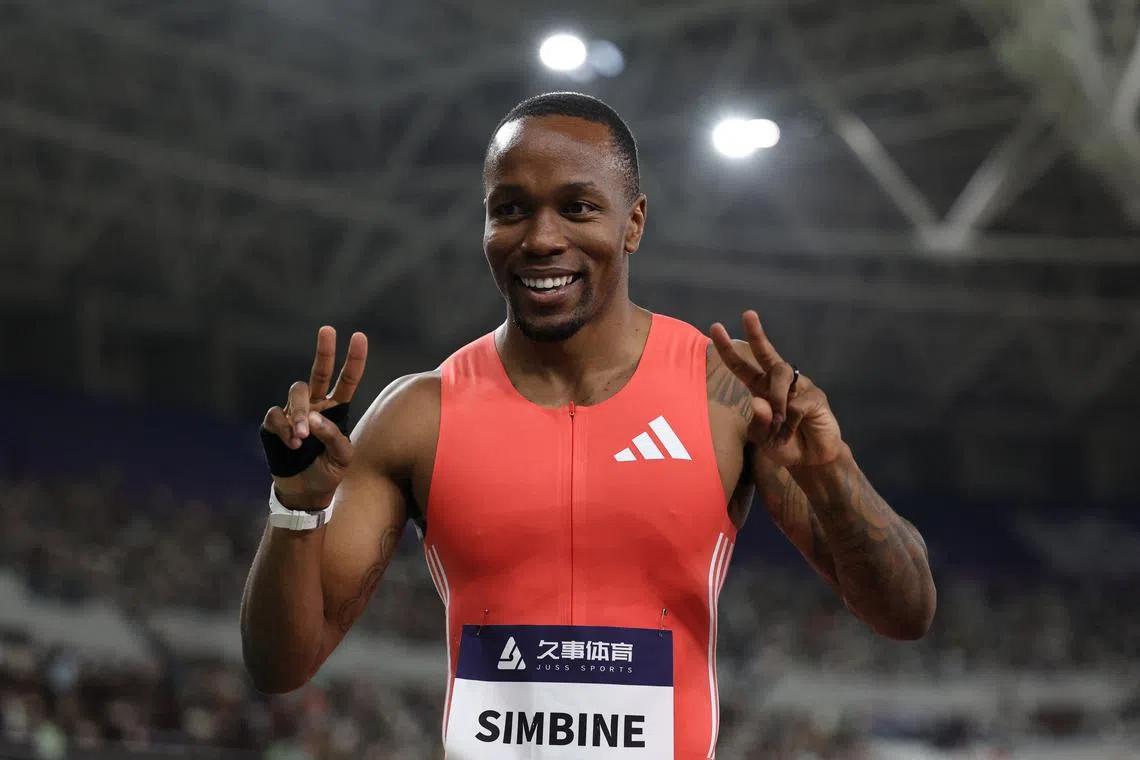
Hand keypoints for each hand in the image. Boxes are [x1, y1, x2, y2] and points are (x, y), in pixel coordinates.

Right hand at [261, 326, 367, 507]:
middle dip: (325, 351)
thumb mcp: (342, 458)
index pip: (347, 381)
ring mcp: (294, 412)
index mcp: (337, 410)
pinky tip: (292, 443)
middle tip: (328, 330)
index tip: (359, 336)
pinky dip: (284, 427)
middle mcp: (316, 405)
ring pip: (297, 392)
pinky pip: (276, 414)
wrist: (305, 492)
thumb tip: (313, 419)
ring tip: (303, 436)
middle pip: (320, 372)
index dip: (354, 360)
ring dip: (300, 412)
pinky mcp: (274, 423)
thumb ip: (334, 437)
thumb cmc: (328, 472)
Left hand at [710, 311, 842, 467]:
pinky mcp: (816, 397)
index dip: (728, 349)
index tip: (715, 327)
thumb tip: (759, 401)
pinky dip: (790, 421)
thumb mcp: (763, 440)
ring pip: (781, 375)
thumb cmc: (784, 445)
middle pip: (767, 353)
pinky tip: (791, 431)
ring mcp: (799, 387)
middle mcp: (779, 383)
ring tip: (777, 422)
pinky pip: (797, 402)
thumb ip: (757, 423)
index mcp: (761, 389)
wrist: (812, 460)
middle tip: (747, 314)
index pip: (742, 366)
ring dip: (776, 398)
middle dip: (757, 333)